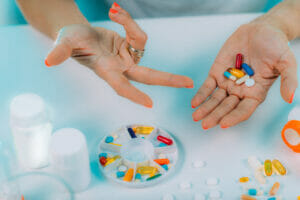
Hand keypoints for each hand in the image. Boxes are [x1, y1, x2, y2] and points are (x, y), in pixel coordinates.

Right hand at [45, 3, 192, 107]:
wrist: (78, 34)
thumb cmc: (70, 41)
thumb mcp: (64, 43)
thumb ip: (60, 52)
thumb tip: (49, 61)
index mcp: (107, 71)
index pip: (122, 86)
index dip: (133, 94)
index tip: (149, 103)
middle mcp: (121, 67)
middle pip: (148, 75)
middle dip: (168, 80)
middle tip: (189, 83)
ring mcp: (128, 56)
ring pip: (140, 40)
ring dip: (128, 22)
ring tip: (113, 10)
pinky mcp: (131, 45)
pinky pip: (138, 32)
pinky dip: (129, 20)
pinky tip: (116, 12)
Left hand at [191, 22, 296, 128]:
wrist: (262, 30)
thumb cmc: (276, 46)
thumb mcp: (286, 62)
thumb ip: (288, 80)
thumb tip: (290, 98)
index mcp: (256, 93)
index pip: (244, 109)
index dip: (234, 117)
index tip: (224, 124)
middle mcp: (240, 91)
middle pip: (226, 107)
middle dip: (215, 116)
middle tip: (205, 124)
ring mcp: (228, 82)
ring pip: (215, 99)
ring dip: (206, 108)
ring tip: (196, 116)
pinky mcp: (217, 72)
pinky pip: (208, 86)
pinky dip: (201, 94)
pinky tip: (194, 103)